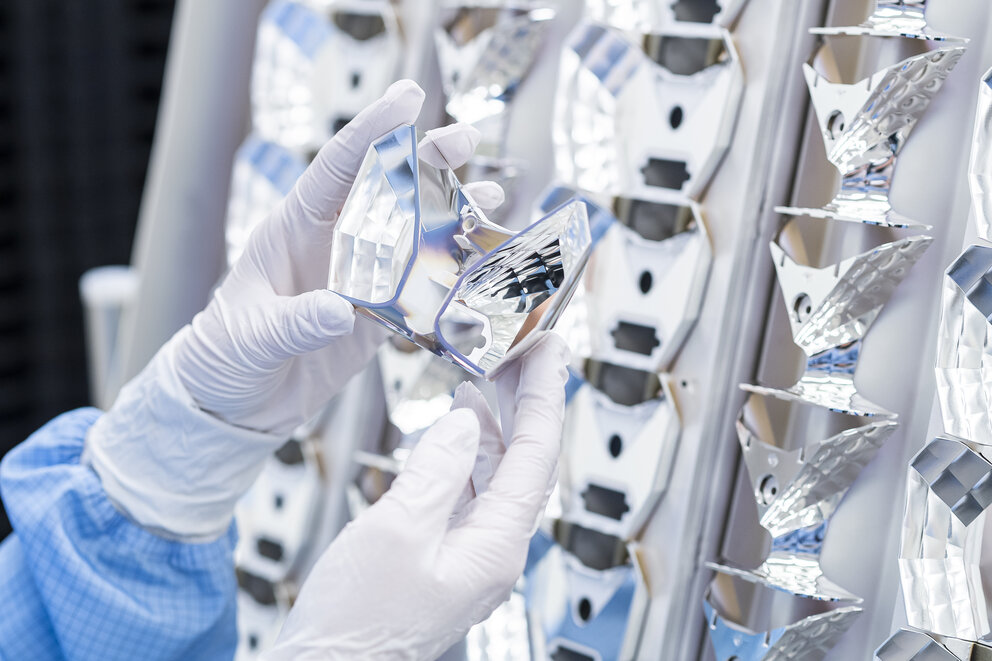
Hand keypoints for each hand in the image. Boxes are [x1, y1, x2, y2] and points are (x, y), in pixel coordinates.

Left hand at [84, 80, 503, 539]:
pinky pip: (423, 285)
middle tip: (465, 139)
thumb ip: (291, 323)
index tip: (408, 99)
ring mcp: (361, 276)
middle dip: (427, 158)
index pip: (337, 167)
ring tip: (494, 194)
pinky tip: (484, 261)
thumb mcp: (249, 337)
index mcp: (294, 227)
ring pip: (414, 231)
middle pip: (387, 188)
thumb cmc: (224, 356)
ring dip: (453, 211)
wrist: (235, 402)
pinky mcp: (380, 313)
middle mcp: (334, 242)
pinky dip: (454, 271)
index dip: (372, 131)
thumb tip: (337, 311)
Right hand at [262, 334, 568, 660]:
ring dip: (494, 423)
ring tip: (487, 377)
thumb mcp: (396, 532)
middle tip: (522, 352)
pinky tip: (455, 432)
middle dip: (524, 402)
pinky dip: (465, 453)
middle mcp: (492, 552)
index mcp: (495, 546)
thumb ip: (437, 471)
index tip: (547, 351)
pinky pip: (469, 492)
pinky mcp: (444, 556)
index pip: (536, 453)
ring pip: (496, 474)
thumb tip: (466, 423)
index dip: (542, 395)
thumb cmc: (355, 628)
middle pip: (524, 460)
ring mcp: (470, 555)